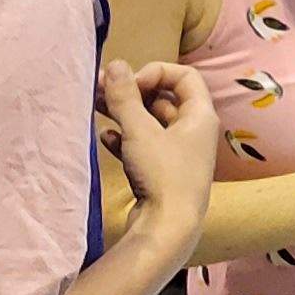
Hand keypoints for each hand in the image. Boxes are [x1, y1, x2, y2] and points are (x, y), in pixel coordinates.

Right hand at [101, 60, 223, 242]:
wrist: (169, 229)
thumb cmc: (163, 175)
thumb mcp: (140, 131)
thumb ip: (125, 96)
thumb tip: (115, 65)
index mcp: (200, 116)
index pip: (184, 76)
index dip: (156, 72)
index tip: (131, 83)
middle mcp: (194, 131)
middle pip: (163, 98)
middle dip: (131, 91)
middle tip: (98, 89)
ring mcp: (179, 153)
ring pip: (150, 122)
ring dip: (123, 112)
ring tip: (94, 107)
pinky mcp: (163, 172)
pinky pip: (143, 146)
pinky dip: (125, 138)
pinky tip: (105, 138)